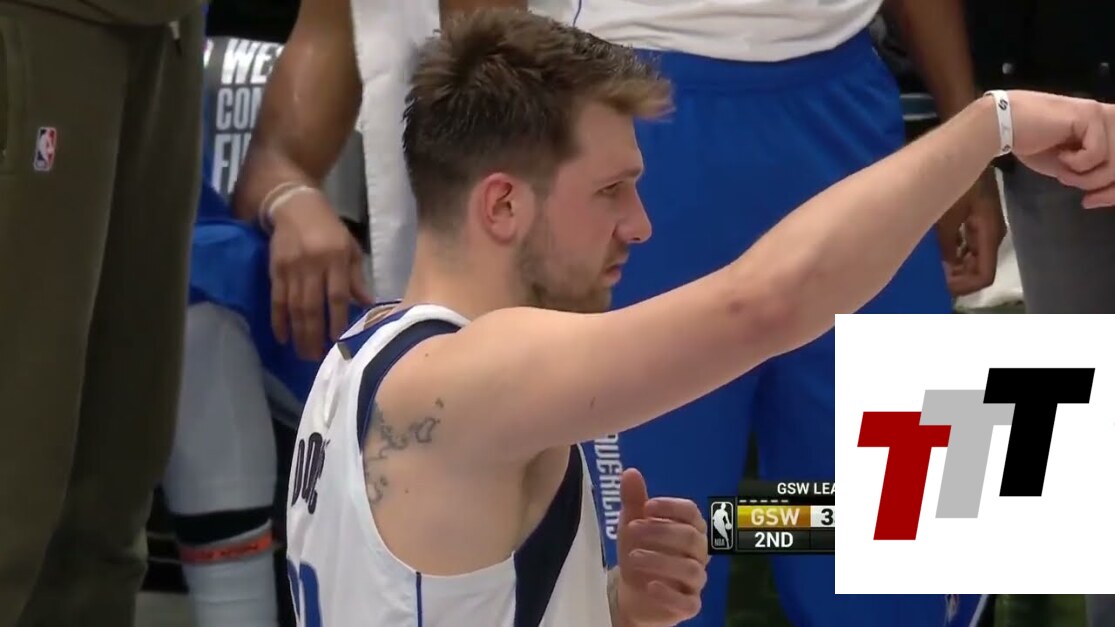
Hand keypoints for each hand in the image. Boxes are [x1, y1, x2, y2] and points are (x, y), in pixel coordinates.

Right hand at [268, 189, 371, 359]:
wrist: (296, 206)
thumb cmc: (330, 229)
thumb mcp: (350, 248)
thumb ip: (357, 277)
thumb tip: (368, 305)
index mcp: (335, 258)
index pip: (337, 295)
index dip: (338, 319)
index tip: (339, 340)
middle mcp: (313, 265)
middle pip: (313, 306)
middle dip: (315, 335)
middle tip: (317, 358)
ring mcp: (292, 268)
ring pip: (294, 307)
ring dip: (299, 333)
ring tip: (303, 354)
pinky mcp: (275, 270)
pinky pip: (277, 299)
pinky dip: (278, 320)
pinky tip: (283, 338)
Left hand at [615, 468, 707, 626]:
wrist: (633, 592)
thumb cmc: (640, 551)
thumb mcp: (632, 524)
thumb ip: (633, 500)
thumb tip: (630, 471)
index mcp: (689, 529)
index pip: (691, 513)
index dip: (671, 507)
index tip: (647, 507)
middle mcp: (697, 553)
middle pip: (691, 538)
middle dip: (660, 532)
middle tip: (632, 530)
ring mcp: (695, 581)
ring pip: (691, 570)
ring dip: (661, 561)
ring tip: (633, 557)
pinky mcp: (688, 605)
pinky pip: (689, 602)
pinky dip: (669, 594)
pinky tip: (650, 586)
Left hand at [936, 172, 1005, 295]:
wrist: (966, 157)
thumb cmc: (957, 185)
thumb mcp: (948, 217)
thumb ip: (948, 246)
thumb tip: (946, 269)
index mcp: (989, 236)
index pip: (984, 276)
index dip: (964, 286)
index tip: (943, 284)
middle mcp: (992, 236)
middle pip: (980, 271)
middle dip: (959, 279)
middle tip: (936, 278)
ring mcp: (986, 230)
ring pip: (975, 261)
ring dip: (957, 268)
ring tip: (936, 268)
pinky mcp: (979, 223)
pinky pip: (970, 248)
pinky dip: (957, 255)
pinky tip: (941, 254)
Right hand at [1007, 91, 1114, 207]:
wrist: (1002, 126)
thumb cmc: (1030, 144)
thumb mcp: (1067, 166)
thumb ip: (1090, 172)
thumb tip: (1107, 192)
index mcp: (1106, 128)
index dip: (1113, 189)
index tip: (1093, 201)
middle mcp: (1110, 118)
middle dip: (1107, 188)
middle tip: (1088, 199)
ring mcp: (1101, 114)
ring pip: (1114, 160)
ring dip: (1088, 176)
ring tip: (1065, 173)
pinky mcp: (1090, 115)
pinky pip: (1096, 153)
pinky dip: (1077, 163)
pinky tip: (1060, 155)